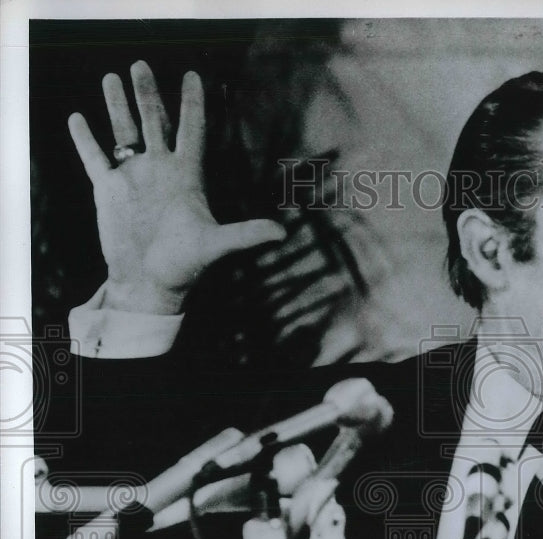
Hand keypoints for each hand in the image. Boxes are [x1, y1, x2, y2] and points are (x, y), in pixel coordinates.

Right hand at [68, 61, 285, 313]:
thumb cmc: (185, 266)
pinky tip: (77, 118)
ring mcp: (134, 178)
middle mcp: (161, 170)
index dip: (192, 103)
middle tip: (140, 64)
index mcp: (188, 176)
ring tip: (110, 77)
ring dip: (117, 106)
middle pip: (155, 122)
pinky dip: (85, 139)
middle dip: (147, 94)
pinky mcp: (108, 191)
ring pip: (124, 132)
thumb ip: (246, 234)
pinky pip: (95, 158)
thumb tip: (281, 234)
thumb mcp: (216, 246)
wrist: (149, 285)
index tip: (192, 74)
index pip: (192, 130)